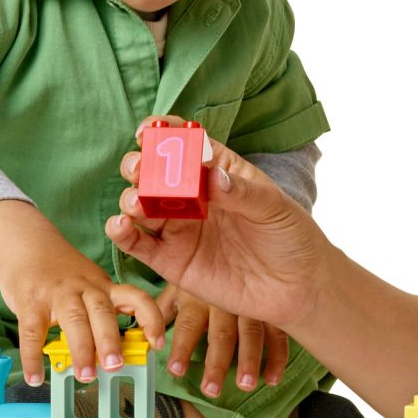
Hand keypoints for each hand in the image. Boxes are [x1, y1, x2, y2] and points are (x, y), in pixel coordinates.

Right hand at [0, 232, 164, 386]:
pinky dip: (33, 357)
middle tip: (116, 365)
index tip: (158, 343)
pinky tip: (36, 378)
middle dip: (110, 340)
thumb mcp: (89, 285)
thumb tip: (116, 353)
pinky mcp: (30, 302)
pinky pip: (32, 332)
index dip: (151, 319)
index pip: (136, 297)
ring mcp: (57, 294)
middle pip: (102, 311)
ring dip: (81, 349)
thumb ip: (102, 313)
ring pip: (73, 319)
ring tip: (86, 375)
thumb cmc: (62, 274)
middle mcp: (84, 288)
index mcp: (104, 286)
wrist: (26, 245)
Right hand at [106, 116, 332, 331]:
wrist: (297, 288)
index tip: (149, 129)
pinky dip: (121, 233)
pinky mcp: (170, 260)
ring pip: (138, 205)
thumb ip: (242, 193)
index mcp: (217, 170)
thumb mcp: (274, 208)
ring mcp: (178, 228)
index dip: (162, 132)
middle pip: (153, 172)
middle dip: (139, 165)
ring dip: (129, 198)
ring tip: (137, 203)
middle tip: (140, 169)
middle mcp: (191, 196)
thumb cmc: (291, 237)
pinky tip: (120, 225)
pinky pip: (137, 244)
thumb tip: (212, 177)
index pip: (184, 143)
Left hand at [158, 283, 289, 395]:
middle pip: (221, 334)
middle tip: (211, 389)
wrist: (239, 244)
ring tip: (245, 384)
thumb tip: (146, 333)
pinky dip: (277, 355)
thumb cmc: (202, 274)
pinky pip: (278, 332)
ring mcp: (251, 304)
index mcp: (199, 298)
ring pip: (252, 334)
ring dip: (249, 360)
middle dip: (216, 363)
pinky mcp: (272, 308)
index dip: (182, 348)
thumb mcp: (179, 287)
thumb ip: (164, 309)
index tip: (176, 371)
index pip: (189, 325)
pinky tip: (272, 378)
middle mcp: (225, 302)